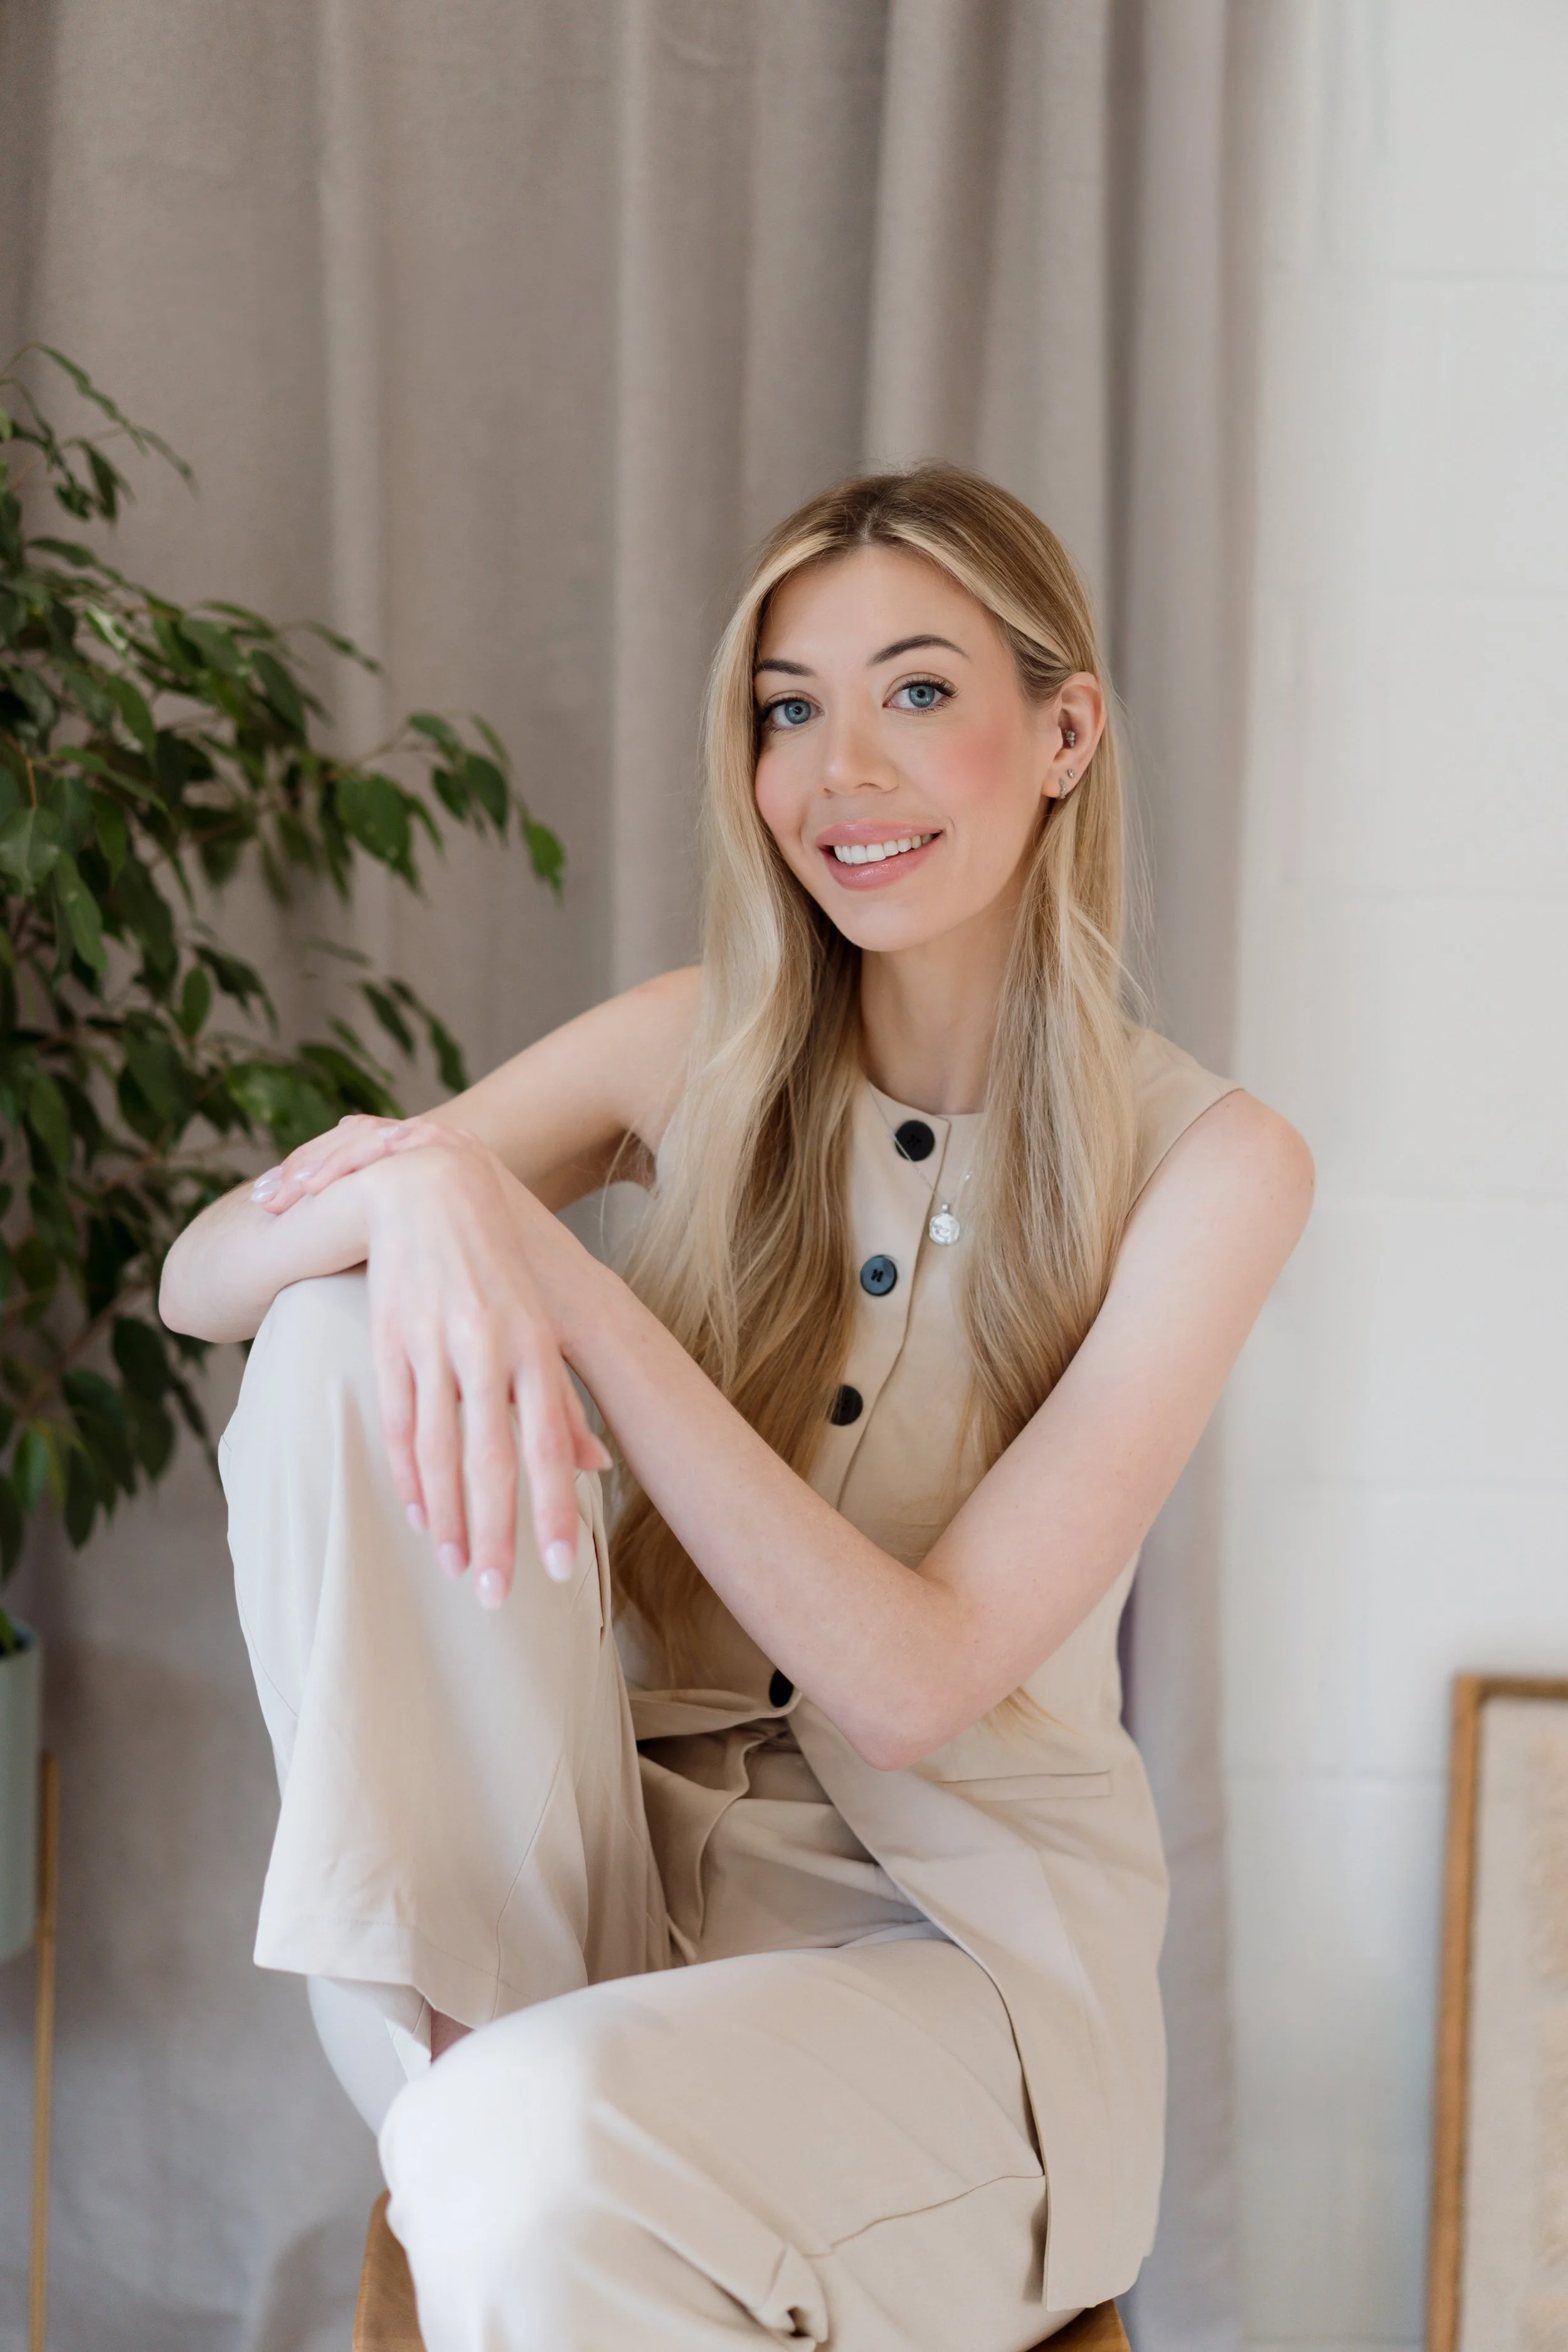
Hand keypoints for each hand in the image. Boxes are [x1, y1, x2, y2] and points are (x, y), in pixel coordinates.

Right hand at [261, 1118, 611, 1606]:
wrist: (425, 1191)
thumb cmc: (494, 1271)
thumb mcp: (538, 1329)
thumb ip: (561, 1400)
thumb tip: (598, 1465)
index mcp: (534, 1346)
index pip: (547, 1443)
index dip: (553, 1507)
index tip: (559, 1568)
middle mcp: (487, 1347)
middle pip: (491, 1458)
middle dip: (496, 1533)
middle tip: (498, 1596)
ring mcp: (434, 1344)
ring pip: (440, 1449)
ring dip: (447, 1517)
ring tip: (457, 1568)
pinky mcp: (389, 1339)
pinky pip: (398, 1421)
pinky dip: (407, 1475)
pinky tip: (417, 1516)